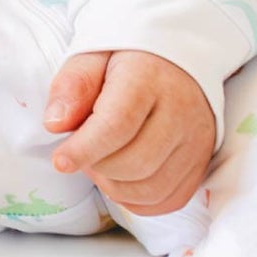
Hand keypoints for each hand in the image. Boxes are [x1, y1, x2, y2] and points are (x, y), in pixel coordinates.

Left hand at [45, 50, 216, 215]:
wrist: (178, 59)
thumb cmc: (128, 60)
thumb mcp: (93, 56)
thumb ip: (73, 85)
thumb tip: (55, 123)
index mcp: (149, 77)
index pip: (117, 125)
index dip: (84, 149)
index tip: (61, 161)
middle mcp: (181, 110)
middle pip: (134, 163)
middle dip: (97, 166)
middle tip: (83, 150)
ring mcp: (196, 139)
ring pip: (150, 188)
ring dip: (115, 185)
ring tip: (102, 160)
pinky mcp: (201, 161)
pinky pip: (168, 200)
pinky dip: (137, 199)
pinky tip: (123, 177)